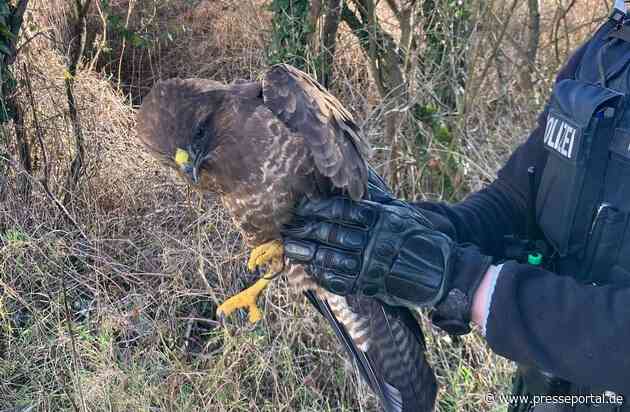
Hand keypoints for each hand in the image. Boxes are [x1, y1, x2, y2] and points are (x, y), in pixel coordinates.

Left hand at [283, 196, 492, 334]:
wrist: (444, 271)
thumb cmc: (422, 238)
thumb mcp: (402, 213)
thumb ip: (377, 202)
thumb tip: (356, 185)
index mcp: (381, 218)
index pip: (342, 210)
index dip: (318, 208)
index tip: (302, 207)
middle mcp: (374, 240)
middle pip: (332, 233)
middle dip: (307, 230)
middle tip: (288, 227)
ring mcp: (372, 264)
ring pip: (333, 257)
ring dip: (309, 253)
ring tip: (291, 248)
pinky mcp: (372, 285)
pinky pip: (341, 281)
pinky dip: (323, 275)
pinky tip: (310, 270)